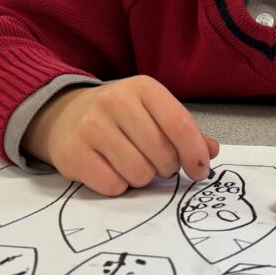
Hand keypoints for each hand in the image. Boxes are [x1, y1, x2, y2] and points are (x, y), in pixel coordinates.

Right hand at [22, 76, 218, 194]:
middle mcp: (115, 102)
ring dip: (142, 178)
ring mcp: (91, 127)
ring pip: (139, 173)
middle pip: (162, 154)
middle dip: (166, 168)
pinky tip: (112, 170)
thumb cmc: (119, 117)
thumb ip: (183, 131)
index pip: (180, 125)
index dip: (195, 154)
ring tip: (132, 165)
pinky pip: (113, 186)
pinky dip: (119, 186)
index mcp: (143, 88)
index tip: (199, 171)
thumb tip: (212, 151)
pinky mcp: (73, 154)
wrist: (63, 116)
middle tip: (156, 164)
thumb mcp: (151, 112)